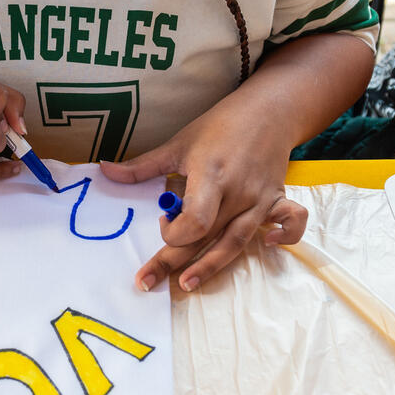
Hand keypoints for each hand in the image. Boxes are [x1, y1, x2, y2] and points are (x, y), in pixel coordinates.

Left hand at [101, 107, 307, 291]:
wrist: (268, 110)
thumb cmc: (219, 126)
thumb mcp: (178, 143)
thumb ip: (143, 166)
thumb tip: (104, 171)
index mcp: (211, 175)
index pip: (196, 220)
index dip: (174, 232)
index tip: (162, 223)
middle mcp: (237, 191)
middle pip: (207, 237)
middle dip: (175, 262)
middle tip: (147, 282)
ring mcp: (260, 197)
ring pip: (238, 242)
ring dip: (212, 266)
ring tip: (187, 284)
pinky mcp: (278, 198)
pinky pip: (290, 223)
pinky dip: (284, 236)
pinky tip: (267, 244)